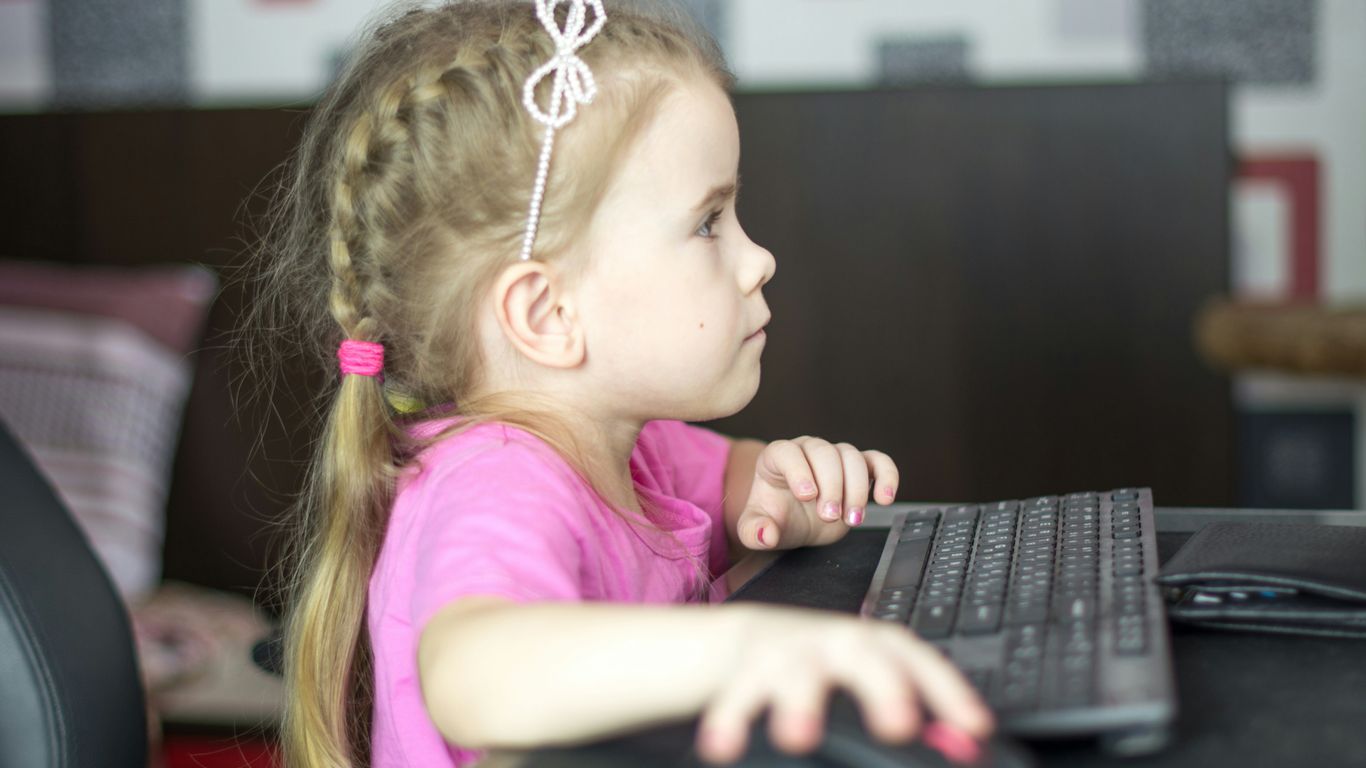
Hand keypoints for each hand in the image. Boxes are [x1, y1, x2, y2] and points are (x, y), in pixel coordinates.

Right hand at [696, 605, 992, 763]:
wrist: (752, 641)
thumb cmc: (830, 669)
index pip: (920, 661)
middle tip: (898, 725)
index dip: (949, 691)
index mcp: (878, 646)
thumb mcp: (874, 683)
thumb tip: (966, 743)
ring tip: (797, 737)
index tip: (973, 727)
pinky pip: (737, 694)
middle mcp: (838, 643)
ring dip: (800, 702)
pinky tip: (724, 746)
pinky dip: (730, 719)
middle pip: (864, 655)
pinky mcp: (746, 668)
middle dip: (882, 688)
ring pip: (797, 670)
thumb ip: (917, 711)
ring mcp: (791, 652)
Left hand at [736, 436, 898, 549]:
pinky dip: (887, 476)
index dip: (798, 471)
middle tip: (829, 517)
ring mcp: (835, 457)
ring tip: (852, 519)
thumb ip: (754, 531)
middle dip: (831, 486)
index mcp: (777, 458)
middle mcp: (807, 451)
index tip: (807, 496)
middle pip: (824, 453)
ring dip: (856, 489)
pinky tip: (884, 498)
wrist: (797, 522)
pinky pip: (879, 461)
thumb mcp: (755, 528)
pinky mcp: (860, 469)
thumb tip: (766, 534)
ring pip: (852, 457)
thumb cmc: (775, 518)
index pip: (787, 452)